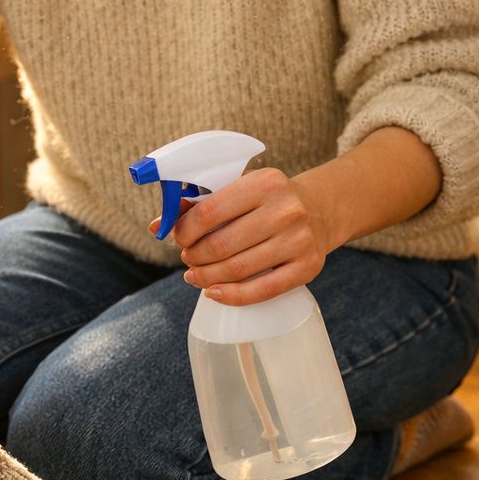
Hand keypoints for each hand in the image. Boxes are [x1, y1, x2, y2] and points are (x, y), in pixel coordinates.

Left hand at [152, 168, 341, 305]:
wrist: (321, 210)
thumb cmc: (268, 201)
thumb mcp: (240, 189)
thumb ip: (199, 203)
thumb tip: (157, 225)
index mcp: (265, 183)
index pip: (209, 211)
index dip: (184, 230)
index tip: (178, 238)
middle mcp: (286, 210)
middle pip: (220, 245)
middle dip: (194, 256)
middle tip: (188, 258)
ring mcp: (299, 240)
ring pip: (237, 269)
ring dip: (206, 277)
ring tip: (196, 275)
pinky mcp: (308, 267)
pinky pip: (261, 290)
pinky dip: (231, 296)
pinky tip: (213, 292)